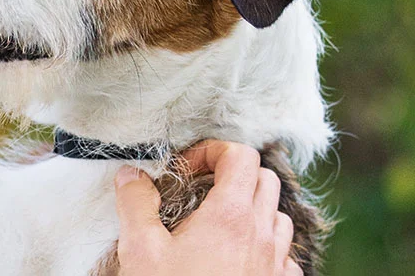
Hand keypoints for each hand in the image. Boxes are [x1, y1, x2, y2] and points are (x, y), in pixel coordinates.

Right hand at [114, 140, 300, 275]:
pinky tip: (238, 258)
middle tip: (200, 192)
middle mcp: (261, 234)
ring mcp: (275, 262)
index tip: (186, 170)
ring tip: (218, 224)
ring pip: (279, 216)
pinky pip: (284, 255)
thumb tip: (130, 176)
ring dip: (253, 210)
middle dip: (234, 176)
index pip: (242, 156)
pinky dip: (265, 246)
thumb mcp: (141, 250)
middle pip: (265, 179)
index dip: (213, 152)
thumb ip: (136, 205)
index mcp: (231, 215)